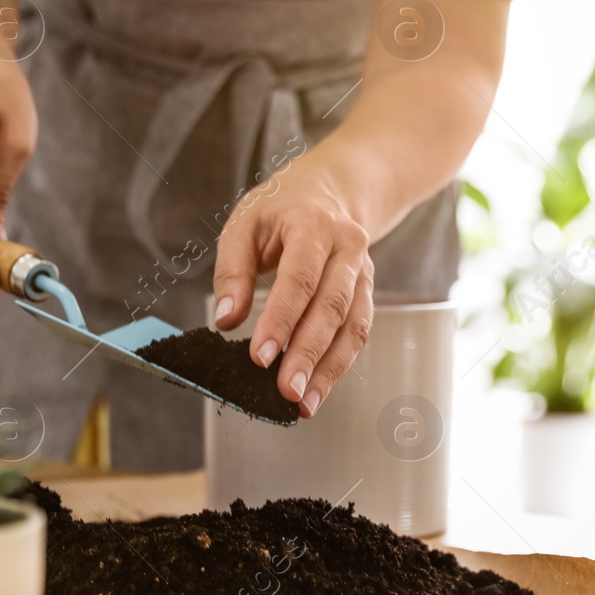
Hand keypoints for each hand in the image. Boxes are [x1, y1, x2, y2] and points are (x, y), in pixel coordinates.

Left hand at [212, 160, 373, 417]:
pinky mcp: (366, 292)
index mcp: (313, 225)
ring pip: (353, 325)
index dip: (280, 320)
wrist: (332, 191)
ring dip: (330, 368)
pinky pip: (358, 332)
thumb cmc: (281, 208)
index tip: (260, 356)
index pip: (298, 278)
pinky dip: (339, 363)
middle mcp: (346, 248)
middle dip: (308, 353)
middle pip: (331, 306)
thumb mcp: (245, 223)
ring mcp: (362, 271)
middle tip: (286, 391)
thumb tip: (228, 319)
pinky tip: (319, 388)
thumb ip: (232, 270)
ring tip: (304, 403)